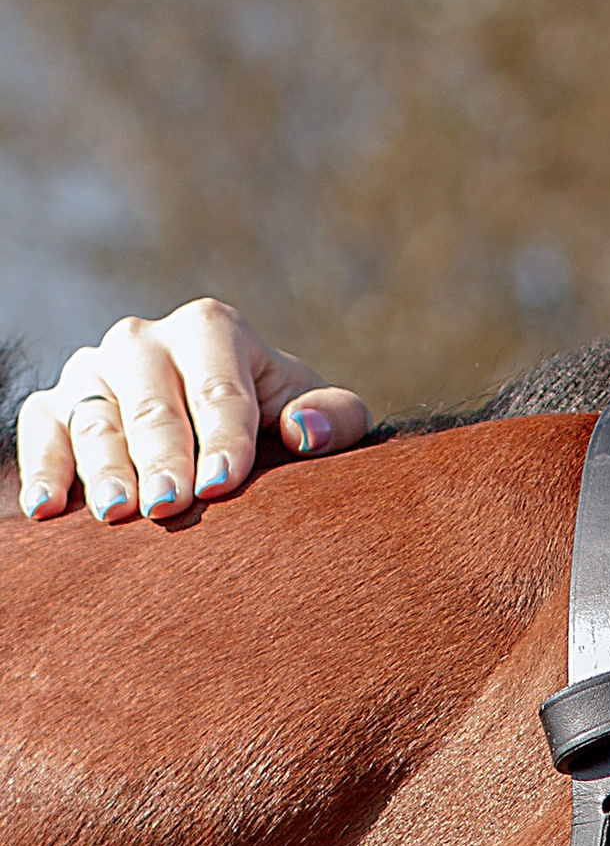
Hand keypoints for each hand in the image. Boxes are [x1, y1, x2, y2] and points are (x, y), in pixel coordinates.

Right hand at [17, 299, 370, 522]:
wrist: (222, 432)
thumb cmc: (277, 424)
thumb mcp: (317, 417)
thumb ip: (332, 418)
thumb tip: (303, 432)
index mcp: (210, 331)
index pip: (218, 388)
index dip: (223, 438)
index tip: (222, 486)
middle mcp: (143, 343)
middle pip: (151, 404)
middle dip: (161, 457)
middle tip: (169, 506)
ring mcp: (94, 373)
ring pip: (94, 419)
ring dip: (104, 468)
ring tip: (118, 514)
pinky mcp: (56, 406)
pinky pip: (41, 430)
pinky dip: (42, 469)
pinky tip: (46, 510)